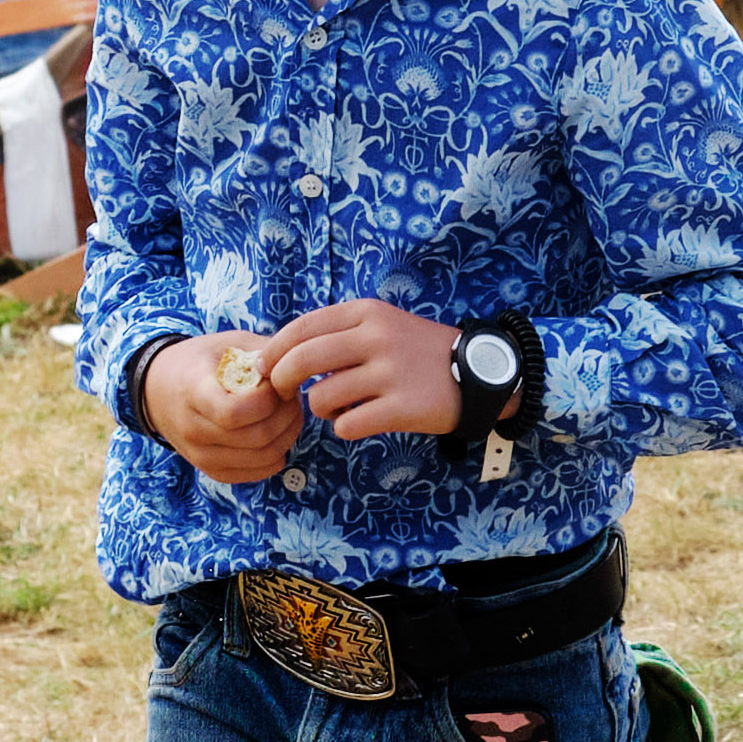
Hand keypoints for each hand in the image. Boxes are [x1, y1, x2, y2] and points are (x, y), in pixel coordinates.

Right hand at [144, 331, 299, 482]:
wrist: (159, 391)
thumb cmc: (199, 362)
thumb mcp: (227, 343)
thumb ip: (262, 350)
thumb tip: (293, 365)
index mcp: (193, 391)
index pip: (234, 412)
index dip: (268, 398)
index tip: (274, 381)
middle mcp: (193, 430)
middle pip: (258, 436)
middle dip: (287, 414)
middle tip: (291, 396)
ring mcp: (200, 455)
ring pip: (264, 457)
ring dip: (288, 433)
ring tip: (287, 411)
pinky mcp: (212, 470)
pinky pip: (258, 472)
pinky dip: (277, 454)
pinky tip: (277, 432)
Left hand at [260, 298, 469, 441]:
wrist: (478, 373)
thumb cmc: (418, 352)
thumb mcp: (382, 323)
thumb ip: (337, 333)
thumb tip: (279, 355)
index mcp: (367, 313)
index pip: (300, 328)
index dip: (273, 351)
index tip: (264, 368)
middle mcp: (377, 338)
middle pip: (301, 362)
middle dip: (280, 382)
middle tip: (284, 394)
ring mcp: (390, 373)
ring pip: (320, 399)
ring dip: (320, 409)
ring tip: (340, 407)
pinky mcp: (401, 408)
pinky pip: (346, 425)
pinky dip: (345, 428)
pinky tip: (359, 421)